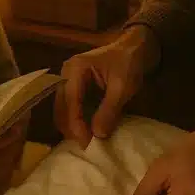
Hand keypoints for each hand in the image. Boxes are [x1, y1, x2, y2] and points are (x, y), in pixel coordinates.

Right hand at [55, 26, 160, 146]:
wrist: (134, 48)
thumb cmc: (129, 63)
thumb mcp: (122, 87)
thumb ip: (109, 110)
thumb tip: (98, 135)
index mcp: (75, 69)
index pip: (70, 102)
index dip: (76, 125)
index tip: (86, 143)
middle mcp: (65, 73)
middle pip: (61, 107)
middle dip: (71, 128)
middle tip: (86, 146)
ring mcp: (67, 79)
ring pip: (63, 109)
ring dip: (72, 126)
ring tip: (86, 141)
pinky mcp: (73, 86)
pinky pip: (70, 107)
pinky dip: (76, 120)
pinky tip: (86, 131)